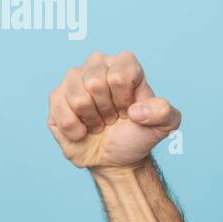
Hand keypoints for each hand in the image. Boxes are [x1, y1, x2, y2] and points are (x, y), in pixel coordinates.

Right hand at [46, 50, 180, 170]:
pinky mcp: (56, 98)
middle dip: (107, 110)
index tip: (130, 110)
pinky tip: (83, 131)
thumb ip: (164, 112)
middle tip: (113, 118)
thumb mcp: (166, 124)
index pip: (120, 74)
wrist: (117, 158)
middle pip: (95, 83)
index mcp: (124, 64)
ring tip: (99, 123)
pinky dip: (76, 130)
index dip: (125, 99)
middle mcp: (97, 65)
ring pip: (78, 99)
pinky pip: (61, 113)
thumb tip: (136, 111)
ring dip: (92, 120)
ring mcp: (73, 80)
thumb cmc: (139, 135)